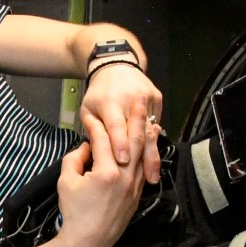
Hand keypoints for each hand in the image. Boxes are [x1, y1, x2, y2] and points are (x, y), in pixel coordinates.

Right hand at [47, 124, 145, 246]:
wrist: (88, 243)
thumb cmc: (74, 213)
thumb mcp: (66, 182)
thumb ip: (75, 158)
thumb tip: (87, 148)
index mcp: (106, 171)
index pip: (103, 139)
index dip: (94, 126)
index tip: (89, 117)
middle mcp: (126, 176)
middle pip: (133, 140)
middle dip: (136, 118)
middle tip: (139, 99)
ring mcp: (135, 185)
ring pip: (143, 153)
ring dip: (146, 132)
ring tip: (149, 115)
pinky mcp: (137, 194)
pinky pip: (144, 167)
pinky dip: (146, 152)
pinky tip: (147, 143)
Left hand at [78, 63, 163, 184]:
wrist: (117, 67)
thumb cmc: (98, 94)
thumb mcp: (87, 109)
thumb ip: (92, 129)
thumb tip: (94, 154)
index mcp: (110, 102)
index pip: (115, 125)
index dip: (119, 142)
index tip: (122, 160)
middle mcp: (130, 100)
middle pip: (138, 132)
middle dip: (143, 156)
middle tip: (145, 179)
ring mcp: (147, 99)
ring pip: (151, 132)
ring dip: (153, 156)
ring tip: (152, 177)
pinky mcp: (157, 100)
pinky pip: (156, 127)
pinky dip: (155, 146)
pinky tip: (154, 165)